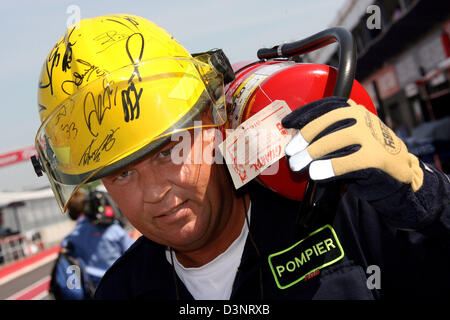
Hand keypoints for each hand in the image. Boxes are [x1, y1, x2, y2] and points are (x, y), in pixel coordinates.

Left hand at [281, 96, 423, 200]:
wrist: (399, 172)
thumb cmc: (366, 153)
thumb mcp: (349, 136)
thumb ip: (329, 134)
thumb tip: (296, 140)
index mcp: (354, 110)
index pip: (325, 106)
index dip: (303, 114)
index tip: (286, 123)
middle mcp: (362, 119)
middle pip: (326, 122)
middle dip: (304, 137)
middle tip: (291, 152)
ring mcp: (370, 136)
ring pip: (333, 140)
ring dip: (312, 153)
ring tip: (298, 165)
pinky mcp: (376, 157)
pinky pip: (346, 161)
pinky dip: (328, 167)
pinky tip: (316, 173)